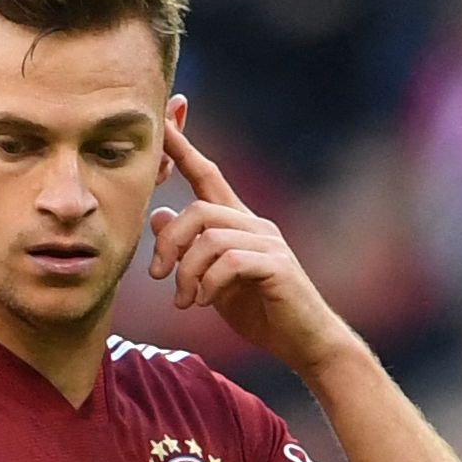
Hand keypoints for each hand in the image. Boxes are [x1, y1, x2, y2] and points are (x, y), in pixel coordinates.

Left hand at [147, 118, 359, 375]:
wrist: (304, 342)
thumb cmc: (260, 311)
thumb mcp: (212, 280)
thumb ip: (189, 249)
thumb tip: (158, 214)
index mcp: (238, 223)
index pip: (205, 173)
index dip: (182, 146)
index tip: (161, 119)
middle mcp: (255, 225)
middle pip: (197, 210)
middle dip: (168, 243)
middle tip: (158, 277)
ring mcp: (269, 243)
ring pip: (210, 237)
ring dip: (187, 272)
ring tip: (183, 300)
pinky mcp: (277, 266)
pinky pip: (229, 262)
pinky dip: (209, 284)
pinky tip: (204, 303)